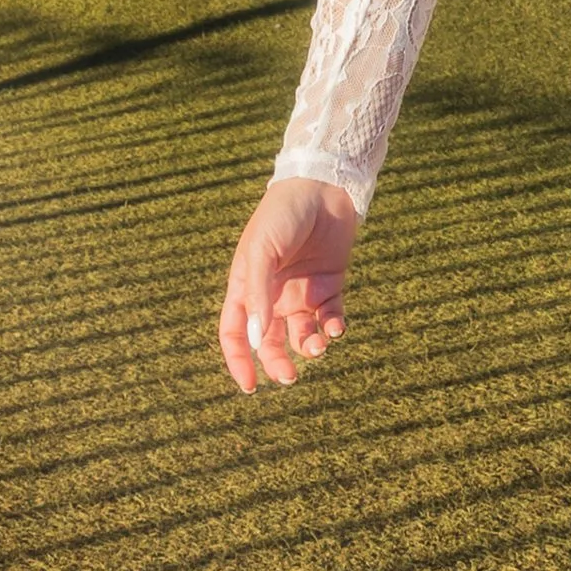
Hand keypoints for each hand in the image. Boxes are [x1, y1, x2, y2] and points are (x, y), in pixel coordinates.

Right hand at [218, 177, 360, 394]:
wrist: (322, 185)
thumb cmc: (282, 214)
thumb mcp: (262, 251)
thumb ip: (257, 293)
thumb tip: (256, 340)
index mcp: (246, 286)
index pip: (235, 332)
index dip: (238, 360)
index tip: (249, 385)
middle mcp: (273, 294)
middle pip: (270, 342)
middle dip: (277, 363)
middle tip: (289, 378)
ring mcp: (302, 291)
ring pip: (301, 334)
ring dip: (308, 348)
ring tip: (317, 347)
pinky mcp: (331, 285)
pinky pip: (330, 317)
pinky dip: (333, 328)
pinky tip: (335, 328)